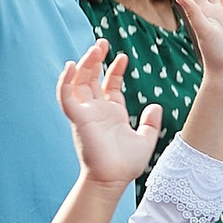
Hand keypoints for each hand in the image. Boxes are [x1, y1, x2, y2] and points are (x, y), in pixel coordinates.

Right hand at [58, 41, 160, 189]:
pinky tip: (72, 66)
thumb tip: (156, 107)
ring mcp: (86, 113)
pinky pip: (66, 97)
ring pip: (79, 82)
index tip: (123, 56)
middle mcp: (96, 110)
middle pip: (92, 78)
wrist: (114, 179)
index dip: (115, 69)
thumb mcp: (145, 139)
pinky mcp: (77, 119)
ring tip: (94, 49)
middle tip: (102, 42)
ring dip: (84, 64)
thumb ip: (150, 123)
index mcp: (112, 113)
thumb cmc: (126, 164)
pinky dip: (66, 81)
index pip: (110, 84)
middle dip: (96, 60)